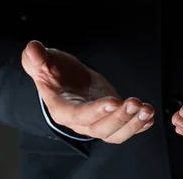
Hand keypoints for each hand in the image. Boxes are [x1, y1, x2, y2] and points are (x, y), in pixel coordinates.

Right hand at [21, 40, 154, 143]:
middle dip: (121, 118)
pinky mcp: (110, 118)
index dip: (96, 110)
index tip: (114, 101)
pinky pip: (124, 130)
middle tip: (136, 103)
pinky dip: (138, 126)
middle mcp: (80, 121)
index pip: (79, 114)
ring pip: (115, 133)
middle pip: (101, 128)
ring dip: (133, 124)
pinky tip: (149, 117)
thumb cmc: (53, 71)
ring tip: (147, 110)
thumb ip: (36, 58)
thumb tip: (33, 48)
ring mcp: (97, 121)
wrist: (65, 79)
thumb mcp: (42, 61)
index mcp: (62, 108)